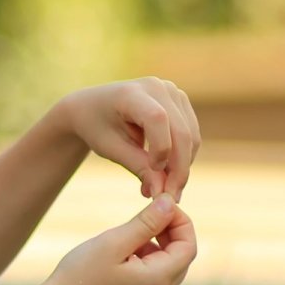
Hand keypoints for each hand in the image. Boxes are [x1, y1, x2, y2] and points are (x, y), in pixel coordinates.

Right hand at [16, 193, 196, 284]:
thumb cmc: (80, 274)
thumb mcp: (113, 241)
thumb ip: (147, 222)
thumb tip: (170, 202)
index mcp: (158, 281)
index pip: (189, 246)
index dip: (180, 221)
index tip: (159, 206)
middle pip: (180, 259)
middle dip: (168, 234)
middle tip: (142, 218)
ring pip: (166, 271)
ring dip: (154, 250)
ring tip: (124, 240)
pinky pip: (152, 284)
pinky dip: (144, 266)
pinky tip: (118, 260)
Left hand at [59, 78, 200, 200]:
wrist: (93, 107)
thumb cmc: (97, 127)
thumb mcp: (111, 149)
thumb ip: (138, 166)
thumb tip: (162, 193)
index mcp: (132, 93)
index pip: (157, 118)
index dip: (161, 148)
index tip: (153, 172)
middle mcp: (157, 87)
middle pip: (181, 131)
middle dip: (178, 168)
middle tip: (169, 197)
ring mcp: (172, 92)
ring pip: (191, 136)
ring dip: (182, 166)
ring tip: (165, 190)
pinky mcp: (180, 102)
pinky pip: (191, 134)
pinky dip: (183, 157)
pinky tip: (168, 175)